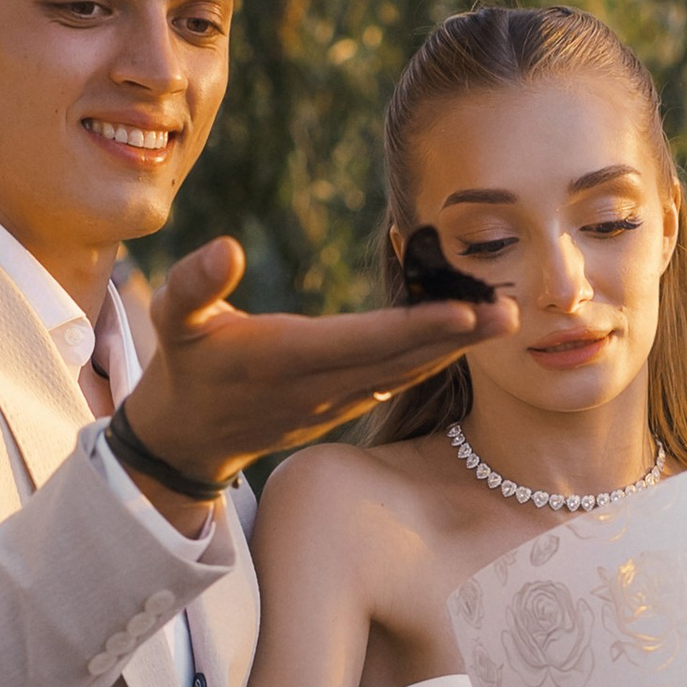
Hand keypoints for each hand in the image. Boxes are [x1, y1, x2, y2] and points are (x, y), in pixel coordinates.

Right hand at [118, 239, 514, 507]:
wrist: (186, 439)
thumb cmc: (183, 367)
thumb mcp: (173, 322)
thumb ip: (194, 285)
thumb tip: (226, 246)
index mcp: (282, 361)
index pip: (360, 342)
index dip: (414, 330)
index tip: (464, 313)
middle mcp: (318, 387)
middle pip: (399, 360)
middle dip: (458, 338)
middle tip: (512, 313)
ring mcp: (335, 403)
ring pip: (405, 373)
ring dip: (455, 349)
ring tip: (503, 319)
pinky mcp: (342, 406)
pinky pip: (396, 380)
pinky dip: (431, 357)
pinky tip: (464, 336)